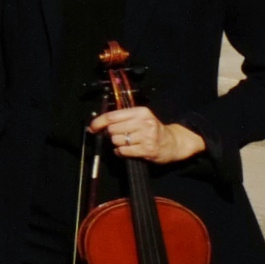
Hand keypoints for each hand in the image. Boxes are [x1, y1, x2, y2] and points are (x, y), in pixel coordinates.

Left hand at [90, 107, 204, 165]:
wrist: (172, 142)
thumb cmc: (151, 129)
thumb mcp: (140, 118)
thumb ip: (122, 118)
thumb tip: (97, 123)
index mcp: (140, 112)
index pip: (112, 116)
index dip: (98, 122)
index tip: (92, 127)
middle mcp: (144, 123)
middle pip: (112, 130)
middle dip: (111, 134)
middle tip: (119, 136)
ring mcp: (146, 137)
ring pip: (117, 141)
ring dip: (117, 144)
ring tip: (127, 143)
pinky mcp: (147, 150)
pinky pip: (123, 151)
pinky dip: (121, 152)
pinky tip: (127, 150)